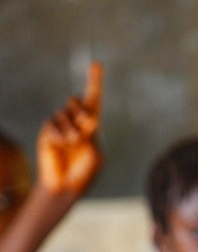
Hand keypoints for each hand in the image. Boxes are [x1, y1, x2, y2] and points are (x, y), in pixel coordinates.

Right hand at [36, 62, 102, 195]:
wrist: (65, 186)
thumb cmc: (84, 172)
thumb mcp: (95, 154)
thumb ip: (92, 134)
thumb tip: (83, 118)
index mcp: (91, 125)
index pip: (93, 99)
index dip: (94, 81)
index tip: (96, 64)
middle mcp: (75, 121)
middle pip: (76, 101)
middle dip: (81, 112)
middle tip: (86, 128)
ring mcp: (60, 126)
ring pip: (64, 114)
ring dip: (71, 130)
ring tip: (72, 144)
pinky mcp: (47, 131)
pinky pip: (52, 124)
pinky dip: (58, 135)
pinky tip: (60, 146)